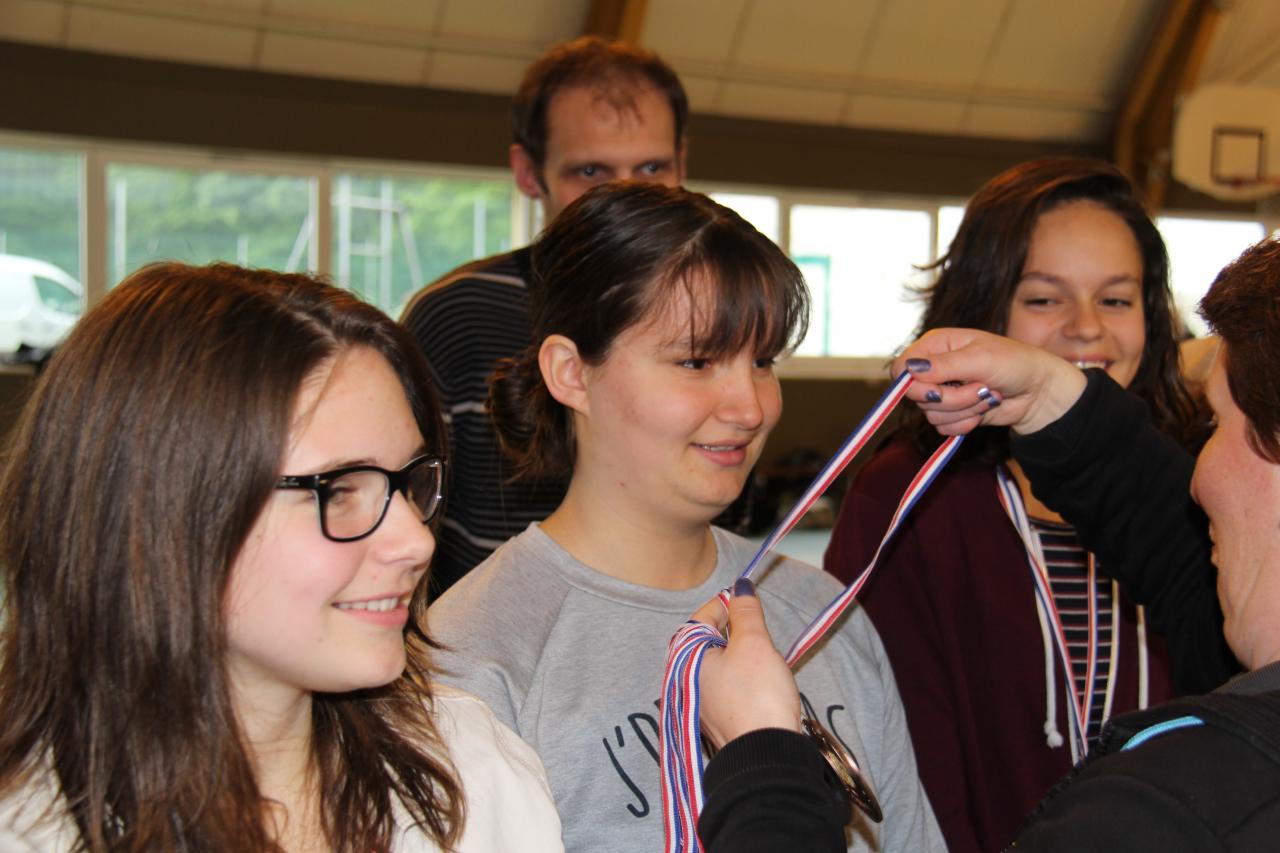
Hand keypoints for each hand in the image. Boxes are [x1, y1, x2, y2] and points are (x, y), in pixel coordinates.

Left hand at [693, 579, 800, 748]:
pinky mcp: (714, 719)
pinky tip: (759, 684)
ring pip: (718, 664)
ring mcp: (697, 702)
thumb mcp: (754, 643)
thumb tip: (740, 587)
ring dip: (739, 656)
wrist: (766, 754)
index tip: (746, 597)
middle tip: (757, 630)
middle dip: (734, 632)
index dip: (726, 604)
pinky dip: (741, 678)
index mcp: (685, 656)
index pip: (702, 617)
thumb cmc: (757, 695)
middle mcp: (683, 679)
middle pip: (708, 641)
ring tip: (762, 659)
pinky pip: (725, 686)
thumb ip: (745, 612)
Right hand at [890, 328, 1088, 435]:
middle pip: (915, 395)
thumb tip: (910, 369)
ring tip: (986, 394)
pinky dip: (965, 423)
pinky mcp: (952, 412)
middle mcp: (935, 368)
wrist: (1038, 391)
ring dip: (963, 409)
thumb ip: (944, 365)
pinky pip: (942, 427)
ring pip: (930, 414)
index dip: (911, 382)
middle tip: (978, 387)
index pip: (902, 367)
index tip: (935, 388)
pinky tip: (983, 410)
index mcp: (937, 345)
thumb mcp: (981, 359)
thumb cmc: (1015, 363)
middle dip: (950, 397)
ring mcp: (943, 391)